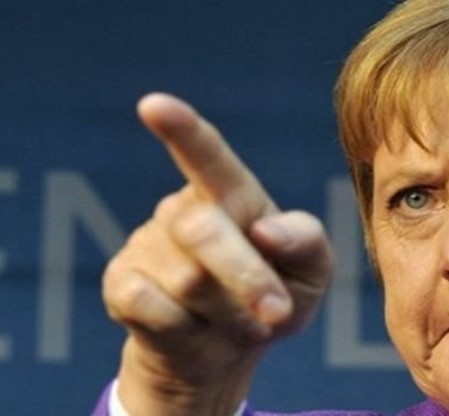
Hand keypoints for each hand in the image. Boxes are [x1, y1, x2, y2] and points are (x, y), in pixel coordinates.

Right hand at [102, 93, 332, 414]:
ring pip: (186, 281)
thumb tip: (264, 230)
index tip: (154, 106)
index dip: (183, 130)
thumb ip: (306, 242)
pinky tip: (194, 327)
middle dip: (247, 277)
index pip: (208, 156)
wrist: (225, 353)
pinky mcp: (121, 283)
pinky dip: (189, 330)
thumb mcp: (312, 273)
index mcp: (233, 195)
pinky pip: (153, 308)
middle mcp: (183, 210)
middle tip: (277, 314)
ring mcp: (147, 243)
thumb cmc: (275, 300)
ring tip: (239, 321)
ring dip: (227, 314)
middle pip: (203, 230)